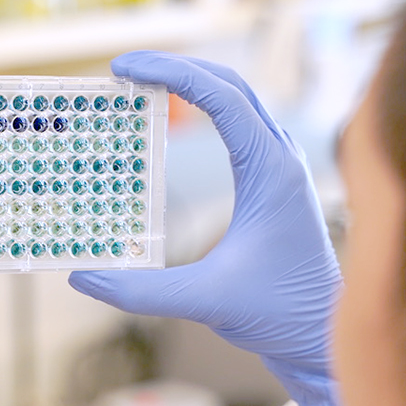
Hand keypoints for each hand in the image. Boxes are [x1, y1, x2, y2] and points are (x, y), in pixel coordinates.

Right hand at [69, 51, 343, 405]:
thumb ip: (142, 291)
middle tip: (124, 71)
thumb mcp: (206, 301)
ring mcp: (282, 170)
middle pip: (231, 86)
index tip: (123, 69)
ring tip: (145, 88)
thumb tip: (82, 279)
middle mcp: (282, 160)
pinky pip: (242, 128)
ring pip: (240, 103)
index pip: (221, 97)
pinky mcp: (275, 186)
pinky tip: (179, 126)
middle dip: (177, 69)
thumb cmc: (279, 314)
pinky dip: (207, 112)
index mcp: (271, 172)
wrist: (322, 336)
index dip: (170, 73)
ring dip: (194, 86)